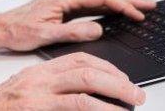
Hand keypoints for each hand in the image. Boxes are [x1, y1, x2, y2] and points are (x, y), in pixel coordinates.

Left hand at [0, 0, 154, 53]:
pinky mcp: (65, 7)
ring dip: (121, 2)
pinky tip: (117, 13)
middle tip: (150, 5)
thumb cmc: (18, 30)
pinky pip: (92, 4)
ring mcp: (66, 0)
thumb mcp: (45, 35)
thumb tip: (97, 29)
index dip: (122, 4)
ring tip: (140, 8)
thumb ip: (72, 31)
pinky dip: (109, 7)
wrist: (1, 28)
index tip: (138, 13)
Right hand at [0, 52, 146, 109]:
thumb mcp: (27, 93)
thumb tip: (86, 97)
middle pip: (86, 71)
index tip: (123, 78)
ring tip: (132, 104)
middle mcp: (39, 80)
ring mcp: (37, 96)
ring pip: (84, 89)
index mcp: (39, 72)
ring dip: (114, 95)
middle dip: (117, 81)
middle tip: (137, 94)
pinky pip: (75, 108)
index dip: (106, 67)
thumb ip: (53, 91)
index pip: (78, 59)